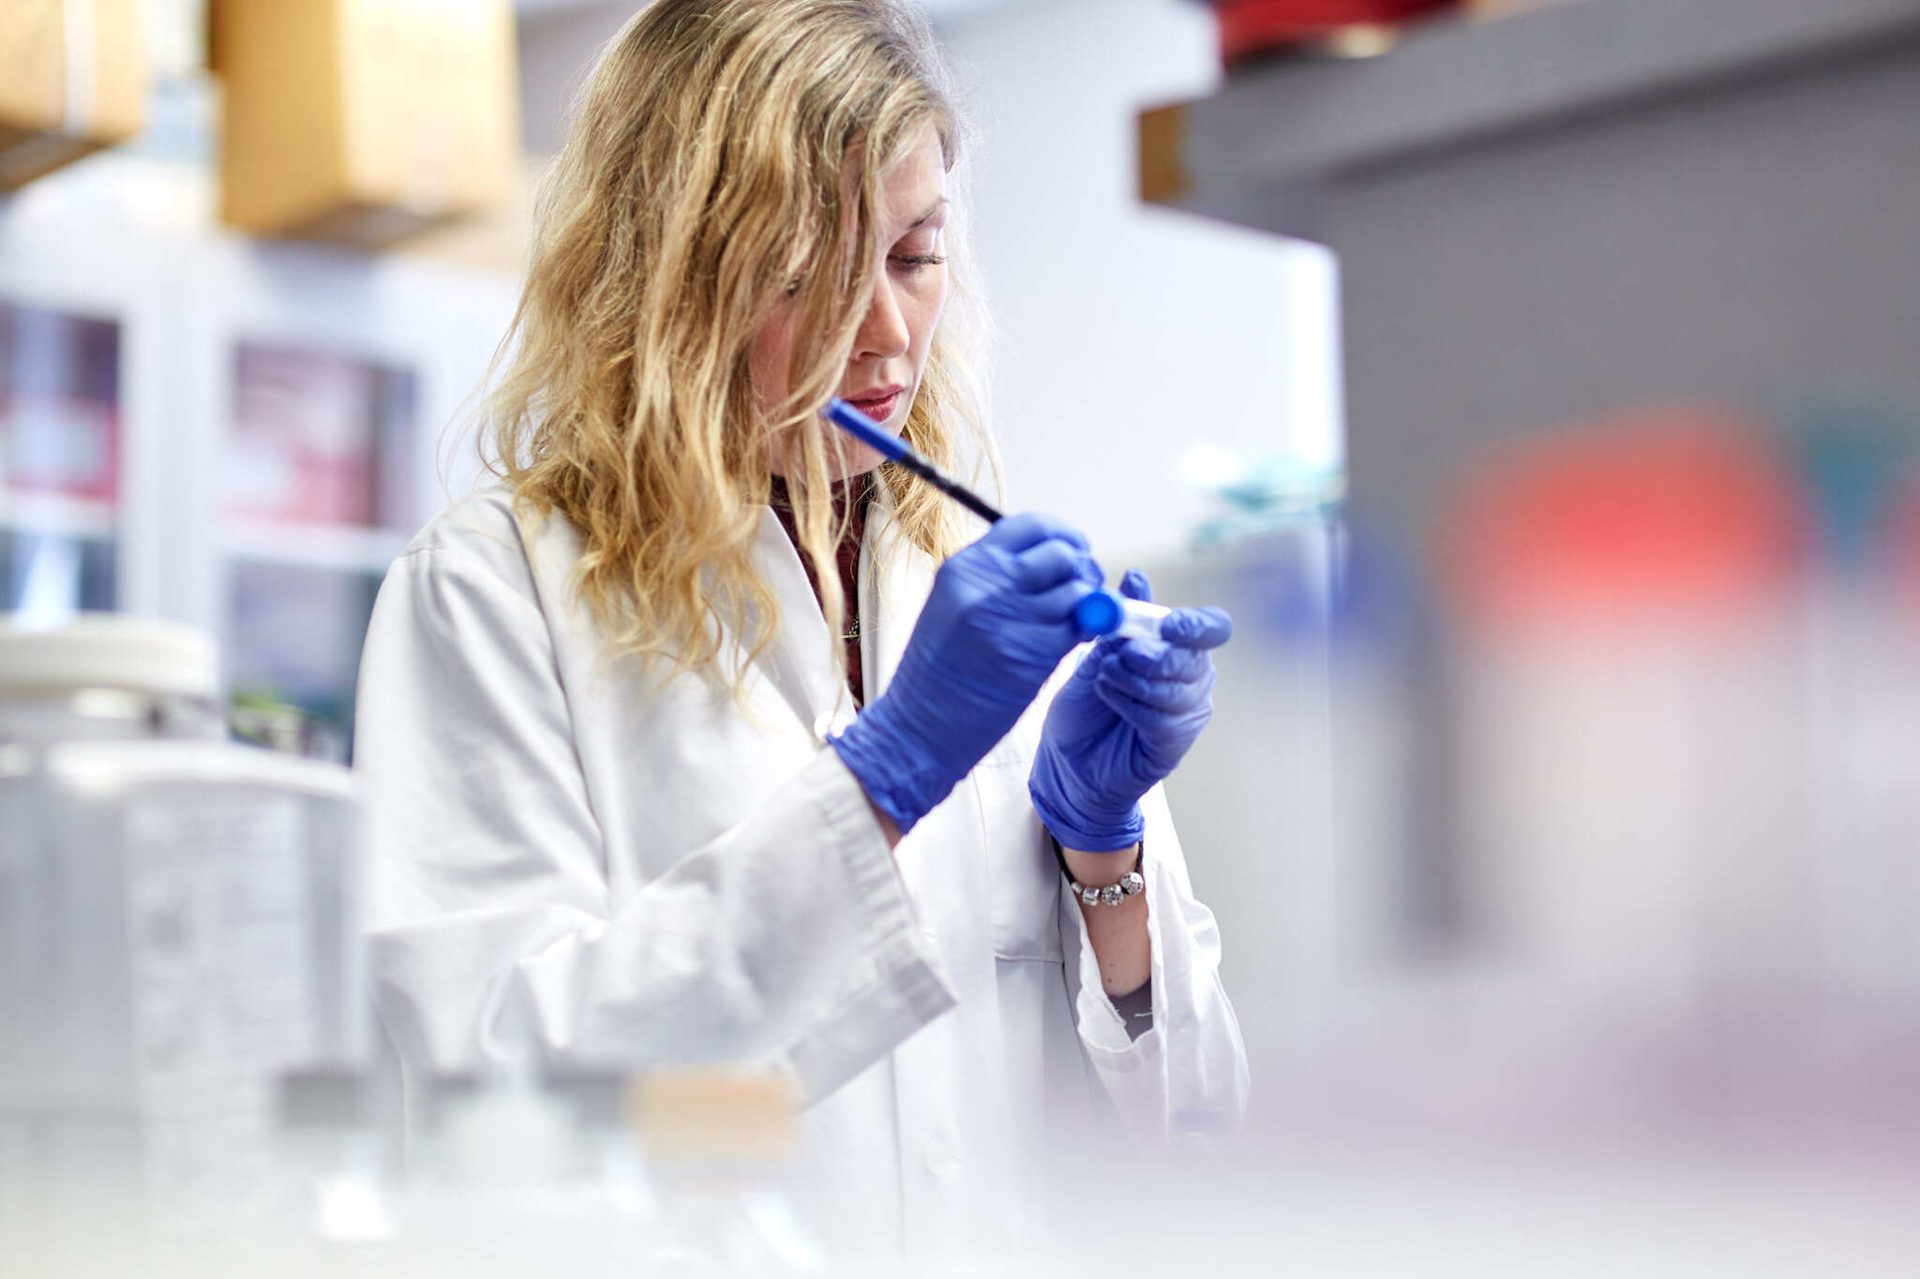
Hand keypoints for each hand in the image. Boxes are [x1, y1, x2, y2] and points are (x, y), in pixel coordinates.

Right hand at [831, 513, 1101, 831]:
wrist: (920, 726)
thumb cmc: (939, 669)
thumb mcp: (953, 603)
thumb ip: (997, 576)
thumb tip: (1055, 558)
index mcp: (966, 566)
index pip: (1031, 525)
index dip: (1063, 534)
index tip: (1073, 551)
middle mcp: (988, 585)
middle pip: (1062, 553)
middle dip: (1082, 567)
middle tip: (1083, 586)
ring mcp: (1012, 619)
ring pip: (1078, 590)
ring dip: (1089, 602)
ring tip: (1076, 619)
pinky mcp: (1034, 654)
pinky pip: (1080, 627)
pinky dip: (1088, 630)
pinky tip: (1076, 639)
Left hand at [1028, 570, 1231, 850]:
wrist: (1065, 761)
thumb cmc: (1084, 707)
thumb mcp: (1097, 655)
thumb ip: (1121, 622)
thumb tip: (1136, 577)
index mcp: (1179, 648)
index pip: (1211, 627)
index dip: (1197, 624)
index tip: (1170, 626)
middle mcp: (1192, 679)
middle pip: (1193, 657)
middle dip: (1154, 654)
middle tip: (1121, 655)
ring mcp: (1187, 713)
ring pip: (1175, 688)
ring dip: (1133, 680)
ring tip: (1104, 679)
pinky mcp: (1174, 743)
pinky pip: (1162, 718)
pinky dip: (1130, 705)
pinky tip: (1110, 702)